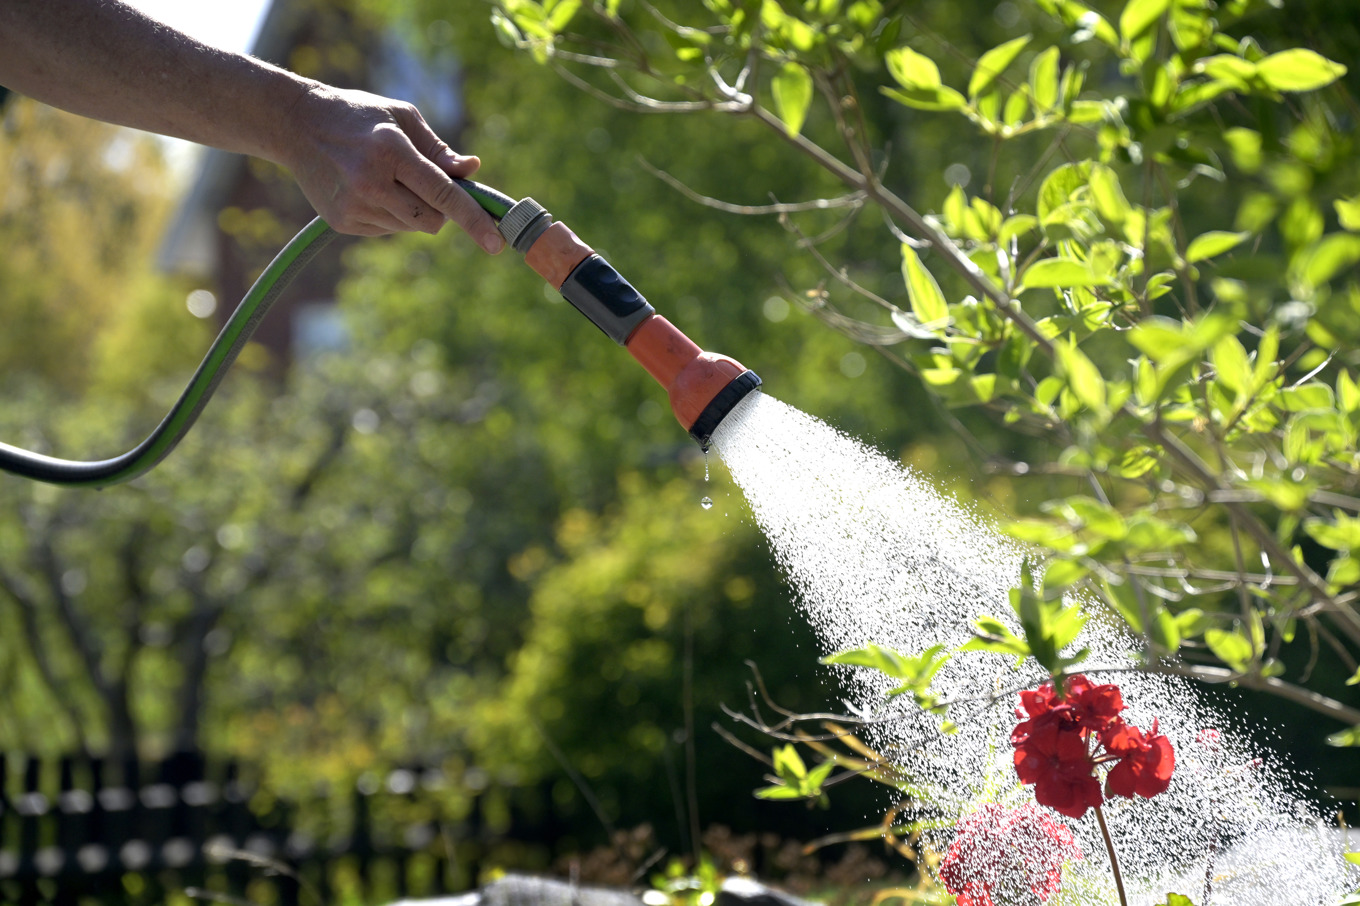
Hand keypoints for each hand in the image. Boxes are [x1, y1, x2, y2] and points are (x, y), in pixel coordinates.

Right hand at [284, 84, 504, 251]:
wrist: (296, 126)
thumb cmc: (359, 116)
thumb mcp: (402, 117)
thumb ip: (439, 149)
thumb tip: (473, 169)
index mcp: (391, 152)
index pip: (443, 193)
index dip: (473, 219)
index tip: (496, 243)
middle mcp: (371, 183)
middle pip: (431, 220)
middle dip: (441, 210)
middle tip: (426, 184)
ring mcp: (354, 206)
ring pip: (410, 227)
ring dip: (413, 210)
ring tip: (386, 178)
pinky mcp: (342, 222)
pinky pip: (387, 229)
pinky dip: (390, 214)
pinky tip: (369, 189)